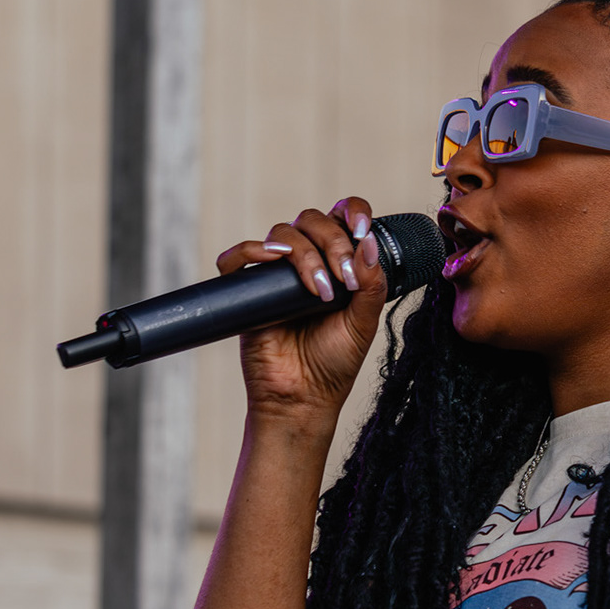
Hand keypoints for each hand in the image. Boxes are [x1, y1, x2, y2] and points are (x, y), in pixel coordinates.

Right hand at [216, 197, 387, 418]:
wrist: (303, 397)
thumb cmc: (334, 362)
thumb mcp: (363, 323)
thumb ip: (372, 285)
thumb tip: (369, 243)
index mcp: (339, 262)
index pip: (343, 217)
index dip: (353, 211)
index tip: (362, 228)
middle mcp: (308, 260)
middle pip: (313, 220)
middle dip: (333, 243)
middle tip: (344, 279)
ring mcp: (276, 273)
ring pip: (282, 232)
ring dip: (304, 254)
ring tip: (319, 291)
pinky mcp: (247, 290)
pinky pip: (237, 256)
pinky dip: (251, 250)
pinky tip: (271, 260)